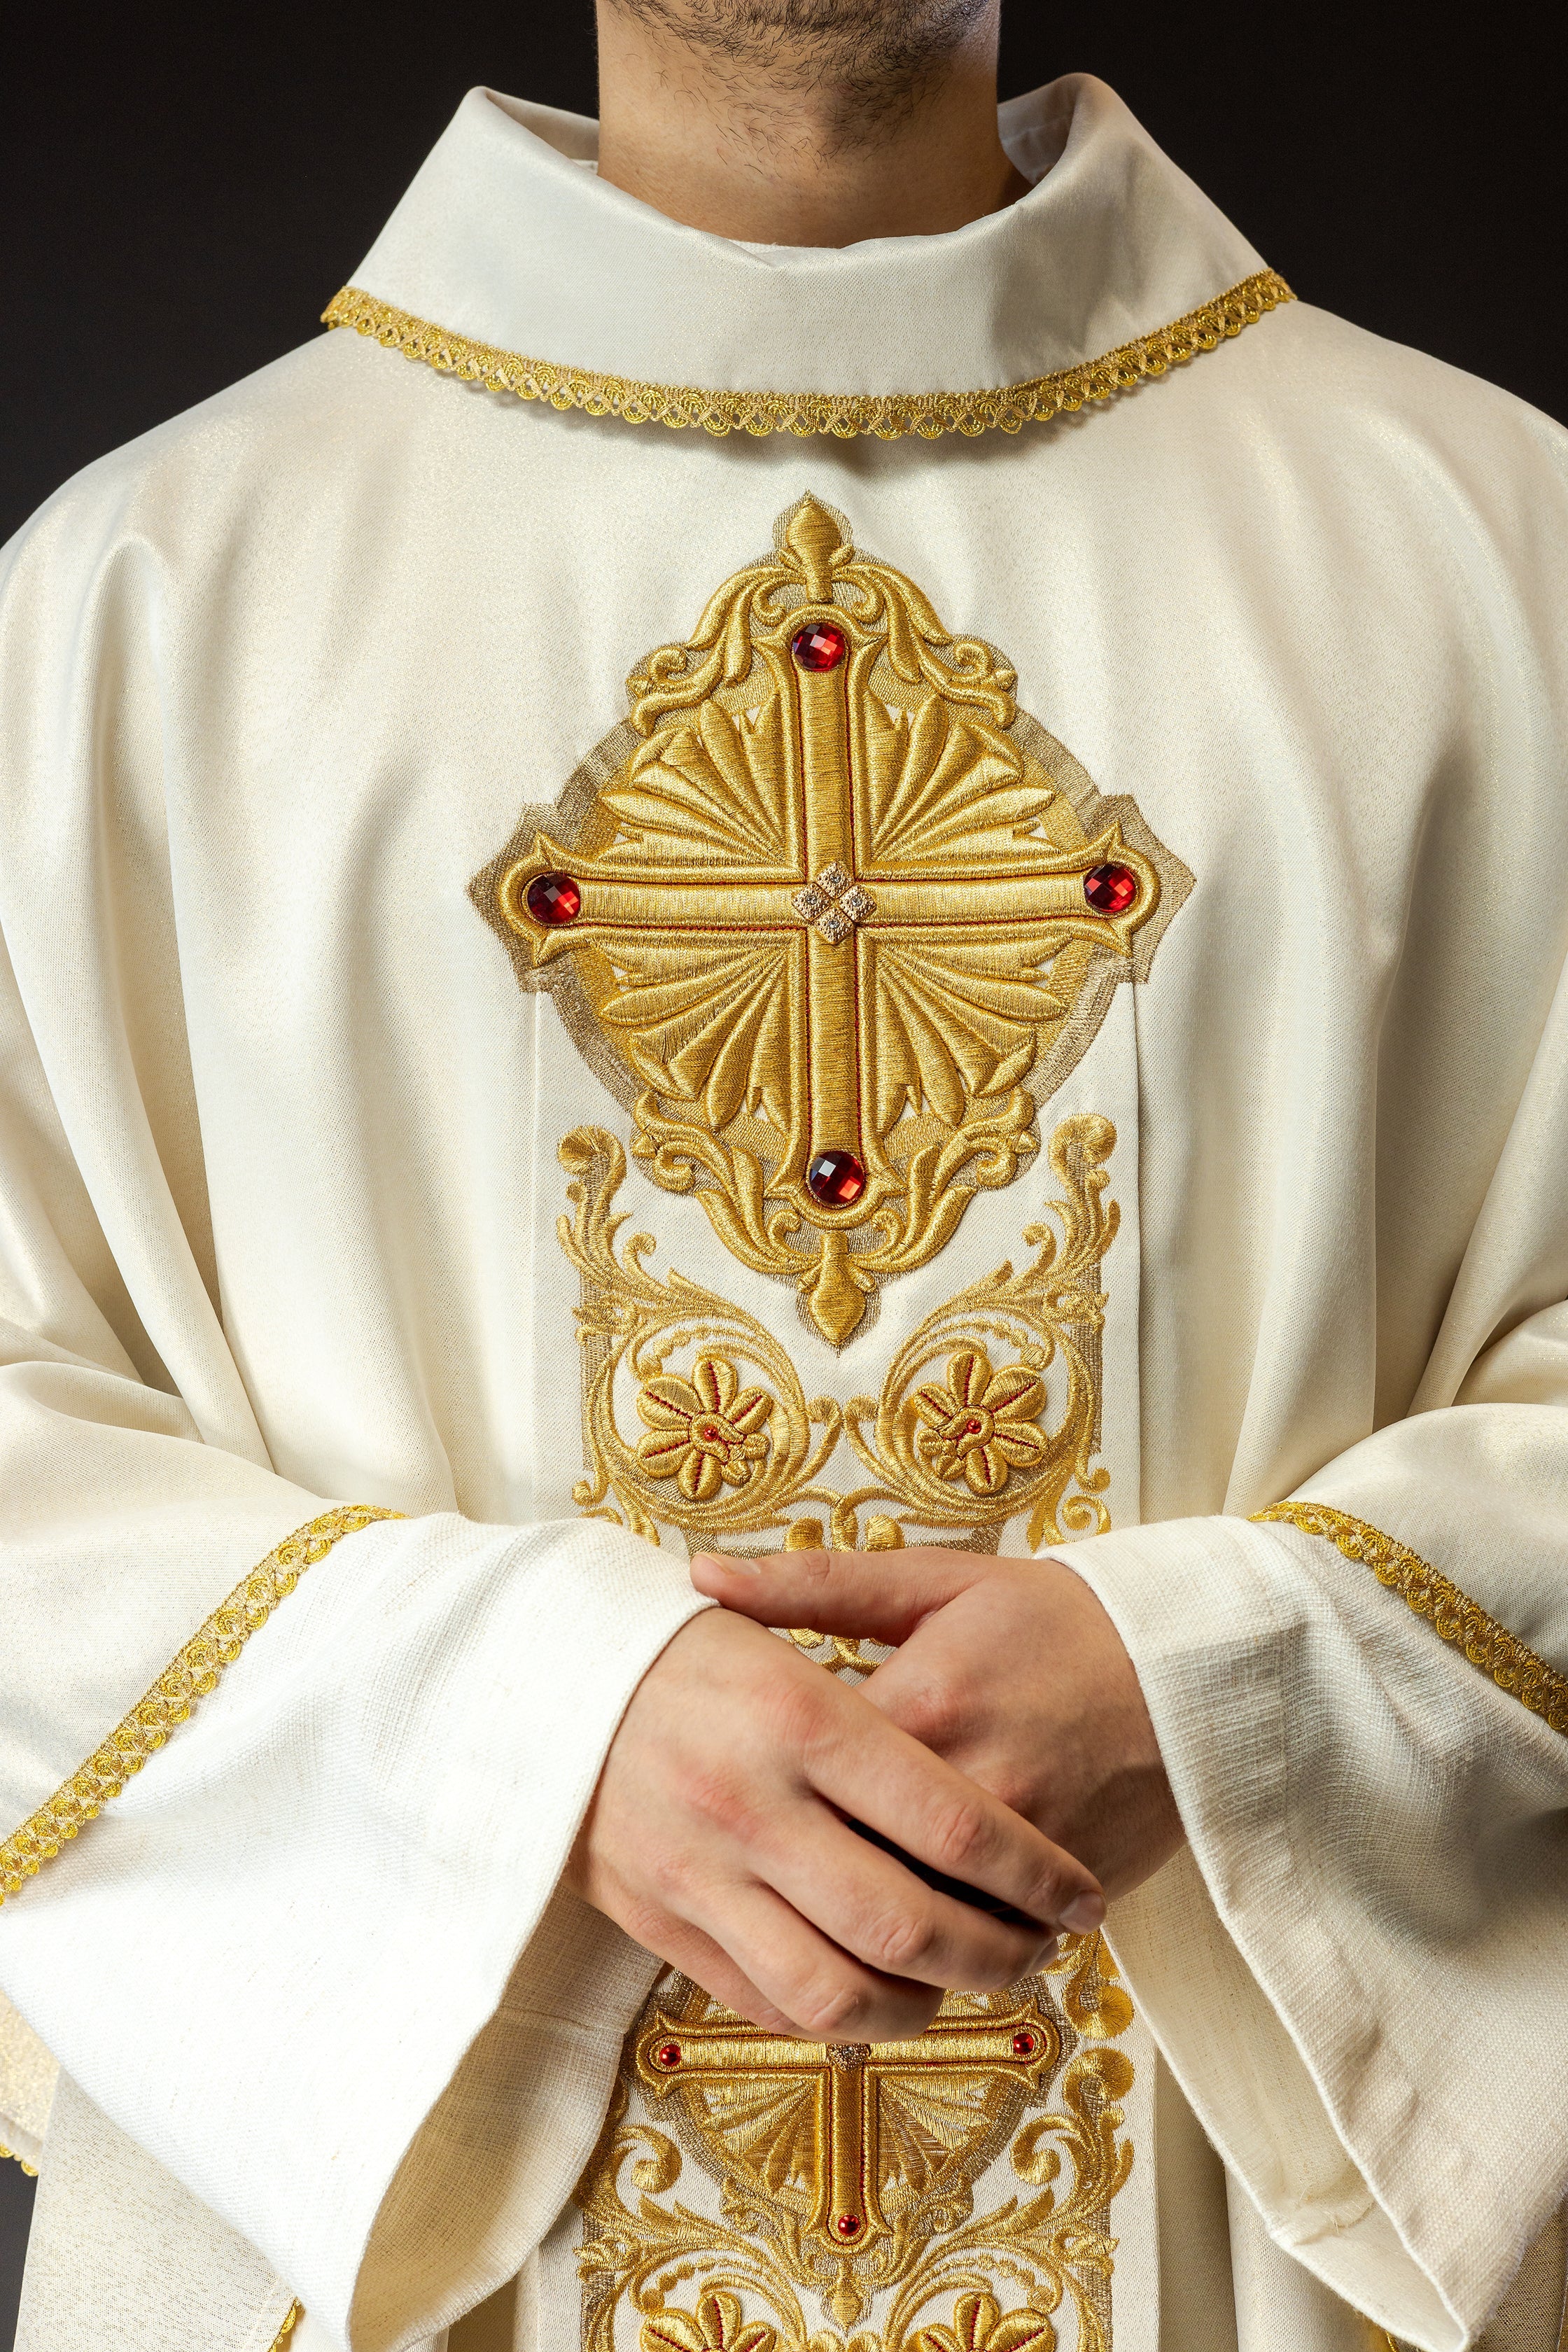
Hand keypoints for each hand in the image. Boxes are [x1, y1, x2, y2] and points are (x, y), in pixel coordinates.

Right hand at [567, 1607, 1105, 2042]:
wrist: (530, 1681)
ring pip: (841, 1992)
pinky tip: (882, 1991)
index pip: (954, 1824)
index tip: (1079, 1893)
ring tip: (968, 1982)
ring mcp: (701, 1873)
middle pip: (908, 1924)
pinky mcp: (663, 1922)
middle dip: (1001, 1954)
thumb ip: (868, 1670)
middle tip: (1043, 1947)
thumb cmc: (673, 1646)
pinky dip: (840, 2017)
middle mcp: (752, 1803)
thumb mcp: (772, 1620)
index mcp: (799, 1715)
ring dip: (926, 2006)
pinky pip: (770, 2004)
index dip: (1037, 1875)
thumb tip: (954, 1702)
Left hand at [690, 1549, 1183, 1901]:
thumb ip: (812, 1584)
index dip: (756, 1782)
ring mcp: (1019, 1849)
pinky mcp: (1060, 1893)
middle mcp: (967, 1784)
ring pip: (908, 1923)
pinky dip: (935, 1951)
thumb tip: (699, 1576)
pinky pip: (976, 1945)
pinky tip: (896, 1939)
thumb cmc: (1050, 1619)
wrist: (1188, 1664)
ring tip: (813, 1910)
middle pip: (845, 1865)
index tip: (730, 1776)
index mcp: (921, 1701)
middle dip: (793, 1874)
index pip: (802, 1771)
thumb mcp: (934, 1582)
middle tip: (755, 1863)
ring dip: (860, 1926)